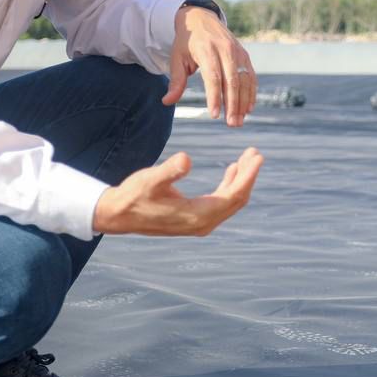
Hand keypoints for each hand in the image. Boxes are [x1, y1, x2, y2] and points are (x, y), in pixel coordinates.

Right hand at [93, 148, 263, 235]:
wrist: (119, 215)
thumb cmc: (134, 195)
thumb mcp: (150, 180)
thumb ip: (169, 171)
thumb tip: (186, 159)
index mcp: (197, 215)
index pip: (233, 196)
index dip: (248, 176)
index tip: (257, 157)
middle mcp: (202, 223)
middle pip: (236, 199)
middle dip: (248, 176)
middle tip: (255, 152)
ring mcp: (200, 223)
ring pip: (230, 201)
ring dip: (240, 179)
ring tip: (248, 157)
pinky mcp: (195, 218)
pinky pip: (221, 202)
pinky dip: (229, 185)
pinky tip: (232, 170)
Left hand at [163, 5, 255, 125]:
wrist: (201, 18)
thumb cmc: (187, 42)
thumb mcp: (177, 58)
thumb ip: (176, 81)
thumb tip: (167, 102)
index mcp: (206, 49)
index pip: (212, 76)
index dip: (214, 96)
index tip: (214, 115)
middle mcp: (225, 49)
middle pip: (232, 80)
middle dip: (233, 104)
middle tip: (231, 124)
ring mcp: (237, 52)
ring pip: (244, 80)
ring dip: (243, 102)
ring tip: (239, 121)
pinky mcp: (245, 55)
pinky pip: (251, 76)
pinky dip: (251, 93)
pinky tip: (248, 109)